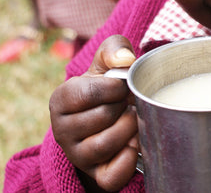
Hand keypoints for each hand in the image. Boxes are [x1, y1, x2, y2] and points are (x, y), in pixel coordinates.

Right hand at [49, 35, 139, 190]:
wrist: (108, 119)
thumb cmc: (107, 87)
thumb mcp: (107, 63)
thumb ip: (114, 49)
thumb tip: (125, 59)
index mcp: (61, 99)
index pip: (89, 92)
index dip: (115, 88)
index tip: (123, 87)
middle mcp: (62, 130)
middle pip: (102, 117)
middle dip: (125, 107)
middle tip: (129, 104)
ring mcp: (77, 155)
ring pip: (106, 145)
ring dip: (130, 129)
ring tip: (135, 119)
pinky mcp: (96, 175)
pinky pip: (113, 175)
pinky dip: (130, 158)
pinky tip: (136, 143)